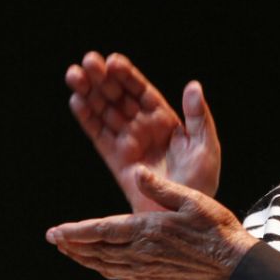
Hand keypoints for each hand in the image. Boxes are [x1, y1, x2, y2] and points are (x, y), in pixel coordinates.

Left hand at [46, 166, 259, 279]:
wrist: (234, 268)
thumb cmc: (217, 231)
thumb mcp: (192, 200)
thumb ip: (161, 188)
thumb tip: (137, 172)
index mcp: (148, 230)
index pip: (102, 231)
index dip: (76, 232)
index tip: (55, 232)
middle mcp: (142, 253)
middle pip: (98, 252)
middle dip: (73, 246)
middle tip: (55, 240)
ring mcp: (147, 269)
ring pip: (106, 266)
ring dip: (85, 259)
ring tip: (70, 251)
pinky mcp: (154, 279)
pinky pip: (121, 276)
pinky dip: (104, 269)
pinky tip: (101, 265)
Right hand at [66, 52, 220, 211]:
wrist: (180, 218)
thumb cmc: (199, 184)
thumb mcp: (206, 147)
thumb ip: (198, 117)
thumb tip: (192, 86)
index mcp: (165, 120)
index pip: (142, 92)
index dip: (127, 76)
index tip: (113, 61)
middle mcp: (143, 127)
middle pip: (119, 96)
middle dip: (103, 78)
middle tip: (88, 61)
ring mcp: (127, 142)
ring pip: (104, 111)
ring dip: (89, 92)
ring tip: (74, 74)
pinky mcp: (114, 159)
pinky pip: (98, 134)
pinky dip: (86, 118)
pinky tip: (76, 101)